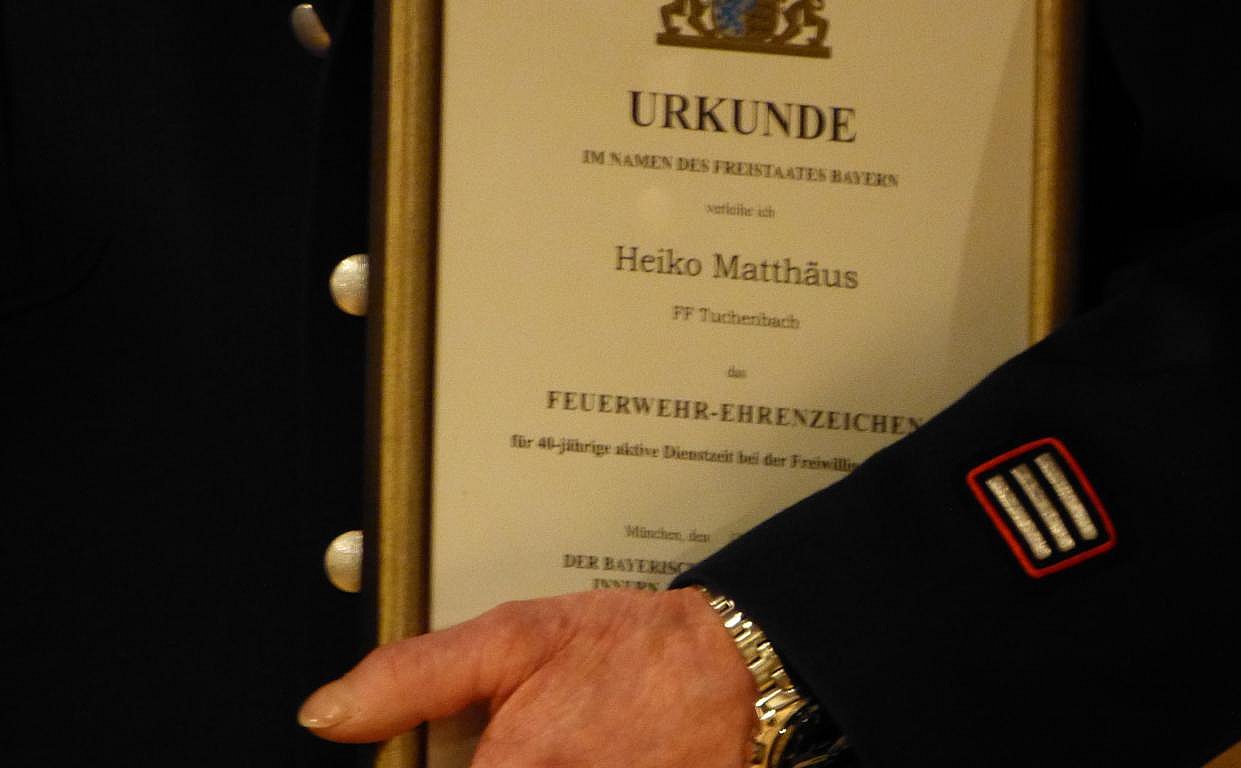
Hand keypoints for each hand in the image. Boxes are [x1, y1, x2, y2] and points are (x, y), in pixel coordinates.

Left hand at [299, 587, 756, 766]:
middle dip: (488, 762)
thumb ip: (412, 678)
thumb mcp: (513, 638)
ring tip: (553, 744)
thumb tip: (326, 713)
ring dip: (523, 766)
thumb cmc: (628, 652)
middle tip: (510, 743)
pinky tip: (580, 754)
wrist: (729, 668)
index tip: (447, 756)